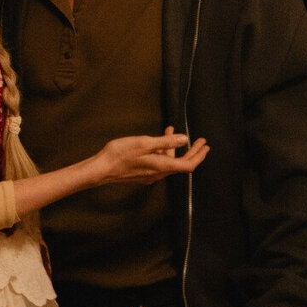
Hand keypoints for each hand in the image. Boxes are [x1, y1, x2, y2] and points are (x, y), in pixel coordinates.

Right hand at [90, 129, 207, 185]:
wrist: (101, 169)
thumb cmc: (121, 154)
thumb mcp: (144, 143)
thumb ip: (165, 141)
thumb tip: (184, 139)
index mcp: (162, 166)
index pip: (188, 165)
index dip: (198, 155)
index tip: (205, 145)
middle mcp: (158, 173)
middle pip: (181, 164)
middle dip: (192, 152)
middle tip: (201, 142)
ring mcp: (150, 174)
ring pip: (169, 161)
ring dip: (175, 148)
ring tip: (174, 132)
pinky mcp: (142, 173)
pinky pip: (159, 162)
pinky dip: (163, 150)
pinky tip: (157, 141)